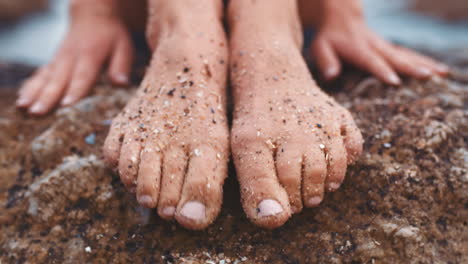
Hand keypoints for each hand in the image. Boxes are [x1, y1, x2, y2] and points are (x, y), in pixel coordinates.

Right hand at [17, 3, 133, 114]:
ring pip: (45, 77)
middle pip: (59, 79)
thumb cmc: (111, 35)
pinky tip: (22, 98)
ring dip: (34, 92)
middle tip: (38, 112)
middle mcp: (71, 57)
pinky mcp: (53, 61)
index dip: (75, 90)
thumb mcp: (123, 47)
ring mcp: (59, 59)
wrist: (93, 15)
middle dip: (48, 96)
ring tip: (25, 106)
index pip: (83, 75)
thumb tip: (121, 84)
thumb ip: (121, 65)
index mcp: (90, 55)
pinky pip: (40, 74)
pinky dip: (30, 86)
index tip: (66, 104)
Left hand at [310, 0, 448, 84]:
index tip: (395, 81)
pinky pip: (410, 55)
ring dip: (425, 63)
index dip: (382, 71)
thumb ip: (325, 61)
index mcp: (358, 48)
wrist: (341, 16)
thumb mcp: (320, 47)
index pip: (371, 61)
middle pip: (395, 57)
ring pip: (407, 55)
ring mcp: (385, 46)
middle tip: (427, 76)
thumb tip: (330, 76)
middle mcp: (375, 46)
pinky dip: (425, 61)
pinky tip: (440, 70)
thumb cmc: (329, 36)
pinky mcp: (390, 48)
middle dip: (411, 67)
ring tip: (441, 73)